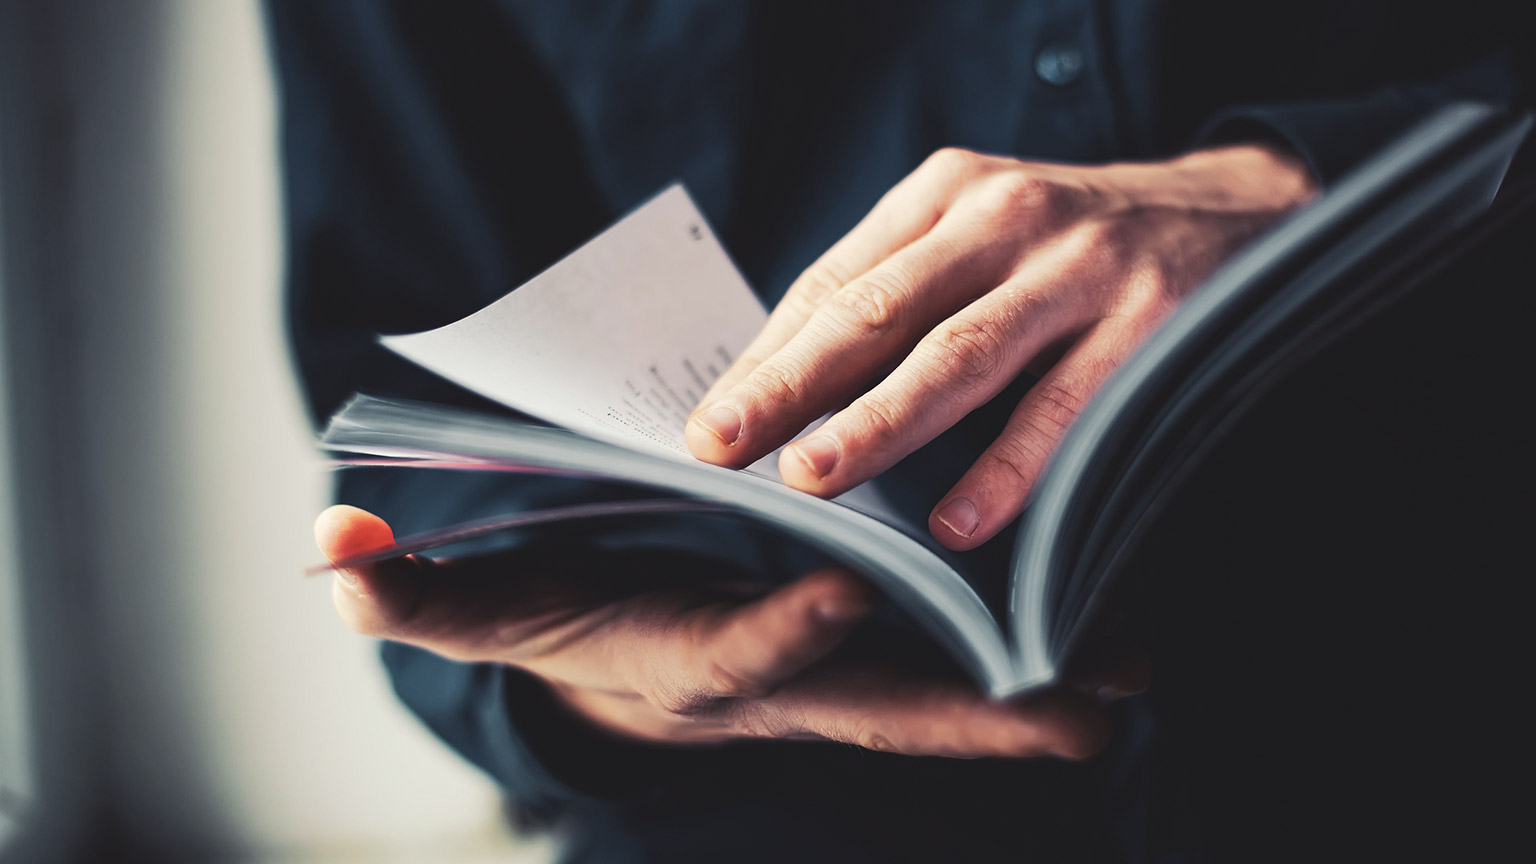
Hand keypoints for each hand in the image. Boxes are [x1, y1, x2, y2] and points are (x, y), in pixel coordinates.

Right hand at [316, 504, 1130, 757]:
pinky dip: (1030, 670)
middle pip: (888, 715)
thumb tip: (329, 554)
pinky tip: (1121, 638)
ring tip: (1143, 670)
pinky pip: (961, 678)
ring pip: (947, 708)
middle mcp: (779, 688)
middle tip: (1087, 703)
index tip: (846, 584)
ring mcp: (833, 688)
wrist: (614, 673)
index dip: (786, 629)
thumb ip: (410, 592)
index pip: (742, 654)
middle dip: (977, 716)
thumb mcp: (485, 608)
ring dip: (1036, 699)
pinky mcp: (868, 668)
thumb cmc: (565, 625)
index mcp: (690, 659)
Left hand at [686, 145, 1315, 548]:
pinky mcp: (1150, 317)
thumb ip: (900, 293)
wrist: (1235, 208)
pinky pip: (1066, 403)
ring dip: (882, 420)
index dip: (765, 359)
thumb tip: (786, 393)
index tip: (707, 425)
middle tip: (721, 447)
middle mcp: (1002, 214)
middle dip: (789, 385)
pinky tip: (959, 523)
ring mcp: (1079, 263)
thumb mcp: (981, 237)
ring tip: (812, 476)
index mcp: (944, 193)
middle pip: (875, 311)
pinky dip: (1011, 465)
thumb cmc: (1074, 248)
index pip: (833, 284)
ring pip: (959, 351)